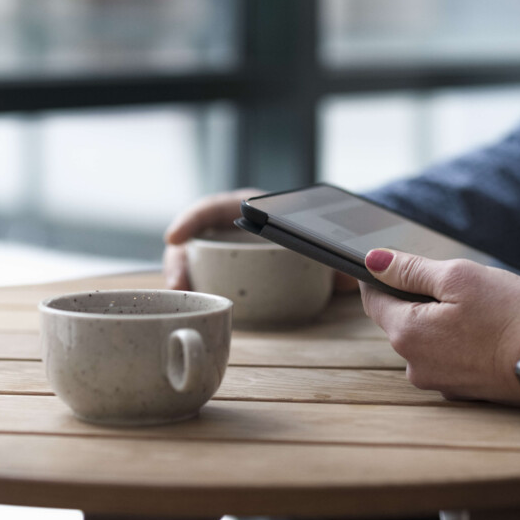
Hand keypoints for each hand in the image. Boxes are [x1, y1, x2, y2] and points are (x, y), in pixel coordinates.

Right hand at [161, 189, 357, 291]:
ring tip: (181, 302)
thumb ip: (333, 254)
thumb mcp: (321, 238)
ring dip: (184, 280)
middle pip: (196, 239)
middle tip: (177, 285)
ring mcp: (229, 251)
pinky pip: (208, 281)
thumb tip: (345, 273)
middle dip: (180, 260)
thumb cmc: (317, 232)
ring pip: (196, 262)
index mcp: (251, 208)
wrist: (324, 241)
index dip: (191, 220)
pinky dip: (198, 294)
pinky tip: (196, 312)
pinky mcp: (230, 273)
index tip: (174, 237)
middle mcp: (233, 228)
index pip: (213, 208)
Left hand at [359, 249, 519, 403]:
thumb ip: (411, 269)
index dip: (380, 276)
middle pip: (401, 319)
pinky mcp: (463, 390)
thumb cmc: (512, 316)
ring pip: (427, 338)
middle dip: (420, 298)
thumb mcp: (459, 277)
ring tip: (479, 309)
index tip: (395, 263)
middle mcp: (415, 365)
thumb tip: (372, 261)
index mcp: (407, 333)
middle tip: (456, 284)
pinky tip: (486, 331)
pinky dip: (459, 341)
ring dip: (442, 320)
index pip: (373, 299)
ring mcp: (439, 382)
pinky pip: (449, 356)